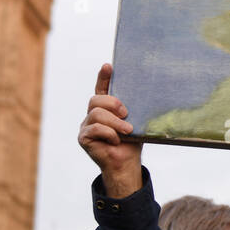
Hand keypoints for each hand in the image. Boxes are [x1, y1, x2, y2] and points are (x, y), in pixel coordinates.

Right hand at [78, 63, 143, 196]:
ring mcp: (86, 125)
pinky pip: (94, 129)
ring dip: (115, 122)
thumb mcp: (135, 121)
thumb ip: (132, 109)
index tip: (109, 66)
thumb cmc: (132, 142)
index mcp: (106, 108)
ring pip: (96, 114)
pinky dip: (109, 133)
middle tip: (126, 114)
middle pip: (96, 100)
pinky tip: (115, 141)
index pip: (102, 88)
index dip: (103, 77)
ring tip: (127, 131)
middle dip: (113, 104)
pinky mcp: (83, 137)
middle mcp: (93, 114)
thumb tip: (146, 91)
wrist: (126, 163)